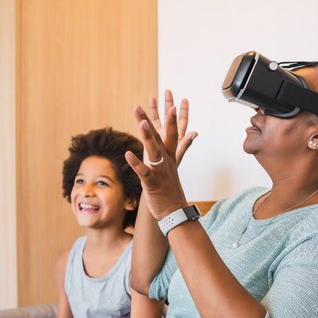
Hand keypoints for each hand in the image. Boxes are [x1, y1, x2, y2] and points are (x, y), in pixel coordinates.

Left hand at [127, 92, 191, 219]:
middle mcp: (166, 162)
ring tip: (140, 123)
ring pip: (154, 151)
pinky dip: (136, 163)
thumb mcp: (173, 169)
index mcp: (170, 158)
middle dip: (149, 121)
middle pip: (159, 137)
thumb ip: (177, 153)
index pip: (171, 135)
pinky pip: (144, 172)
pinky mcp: (153, 183)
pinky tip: (128, 154)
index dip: (170, 120)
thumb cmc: (170, 191)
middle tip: (139, 107)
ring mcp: (160, 171)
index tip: (169, 106)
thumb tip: (189, 140)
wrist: (175, 212)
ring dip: (147, 136)